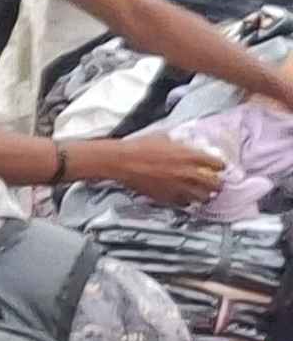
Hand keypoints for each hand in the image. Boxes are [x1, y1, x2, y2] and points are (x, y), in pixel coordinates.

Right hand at [91, 135, 226, 208]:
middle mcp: (189, 173)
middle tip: (213, 181)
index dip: (219, 165)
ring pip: (204, 197)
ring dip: (204, 194)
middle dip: (216, 183)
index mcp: (191, 156)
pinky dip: (187, 200)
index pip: (218, 164)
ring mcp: (179, 187)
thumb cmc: (139, 147)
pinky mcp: (168, 197)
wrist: (122, 161)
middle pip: (216, 184)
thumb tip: (186, 144)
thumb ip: (180, 143)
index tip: (217, 166)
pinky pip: (185, 203)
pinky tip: (183, 196)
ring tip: (202, 191)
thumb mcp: (163, 137)